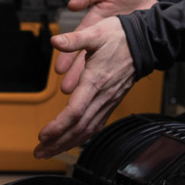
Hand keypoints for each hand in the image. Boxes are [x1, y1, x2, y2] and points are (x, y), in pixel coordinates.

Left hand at [34, 18, 135, 160]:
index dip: (59, 126)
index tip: (43, 134)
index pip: (75, 111)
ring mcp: (108, 101)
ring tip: (50, 150)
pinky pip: (96, 124)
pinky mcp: (111, 102)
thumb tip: (55, 40)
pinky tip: (73, 140)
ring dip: (67, 143)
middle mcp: (102, 96)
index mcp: (95, 81)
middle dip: (58, 142)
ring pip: (87, 129)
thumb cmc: (120, 37)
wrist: (144, 43)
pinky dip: (83, 136)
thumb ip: (74, 39)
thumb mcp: (95, 33)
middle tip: (39, 151)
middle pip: (79, 127)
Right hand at [56, 0, 155, 93]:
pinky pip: (116, 70)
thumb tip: (72, 3)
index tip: (59, 69)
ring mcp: (113, 47)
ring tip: (82, 96)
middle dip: (76, 76)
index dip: (67, 56)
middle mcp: (101, 39)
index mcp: (93, 24)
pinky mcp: (128, 52)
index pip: (77, 43)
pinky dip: (109, 82)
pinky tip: (103, 94)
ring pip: (99, 70)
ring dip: (90, 83)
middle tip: (67, 89)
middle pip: (85, 60)